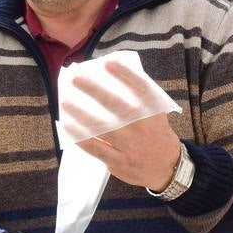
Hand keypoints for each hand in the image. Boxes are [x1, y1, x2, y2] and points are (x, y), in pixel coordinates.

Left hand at [64, 58, 182, 191]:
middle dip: (95, 91)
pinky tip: (69, 128)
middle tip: (76, 79)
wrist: (167, 168)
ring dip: (81, 114)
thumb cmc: (156, 134)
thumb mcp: (156, 115)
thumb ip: (139, 100)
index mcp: (153, 113)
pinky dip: (81, 138)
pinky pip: (96, 149)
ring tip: (65, 102)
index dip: (126, 75)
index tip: (108, 63)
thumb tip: (110, 80)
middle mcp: (141, 128)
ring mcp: (130, 147)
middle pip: (116, 106)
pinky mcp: (119, 162)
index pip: (141, 89)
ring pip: (102, 129)